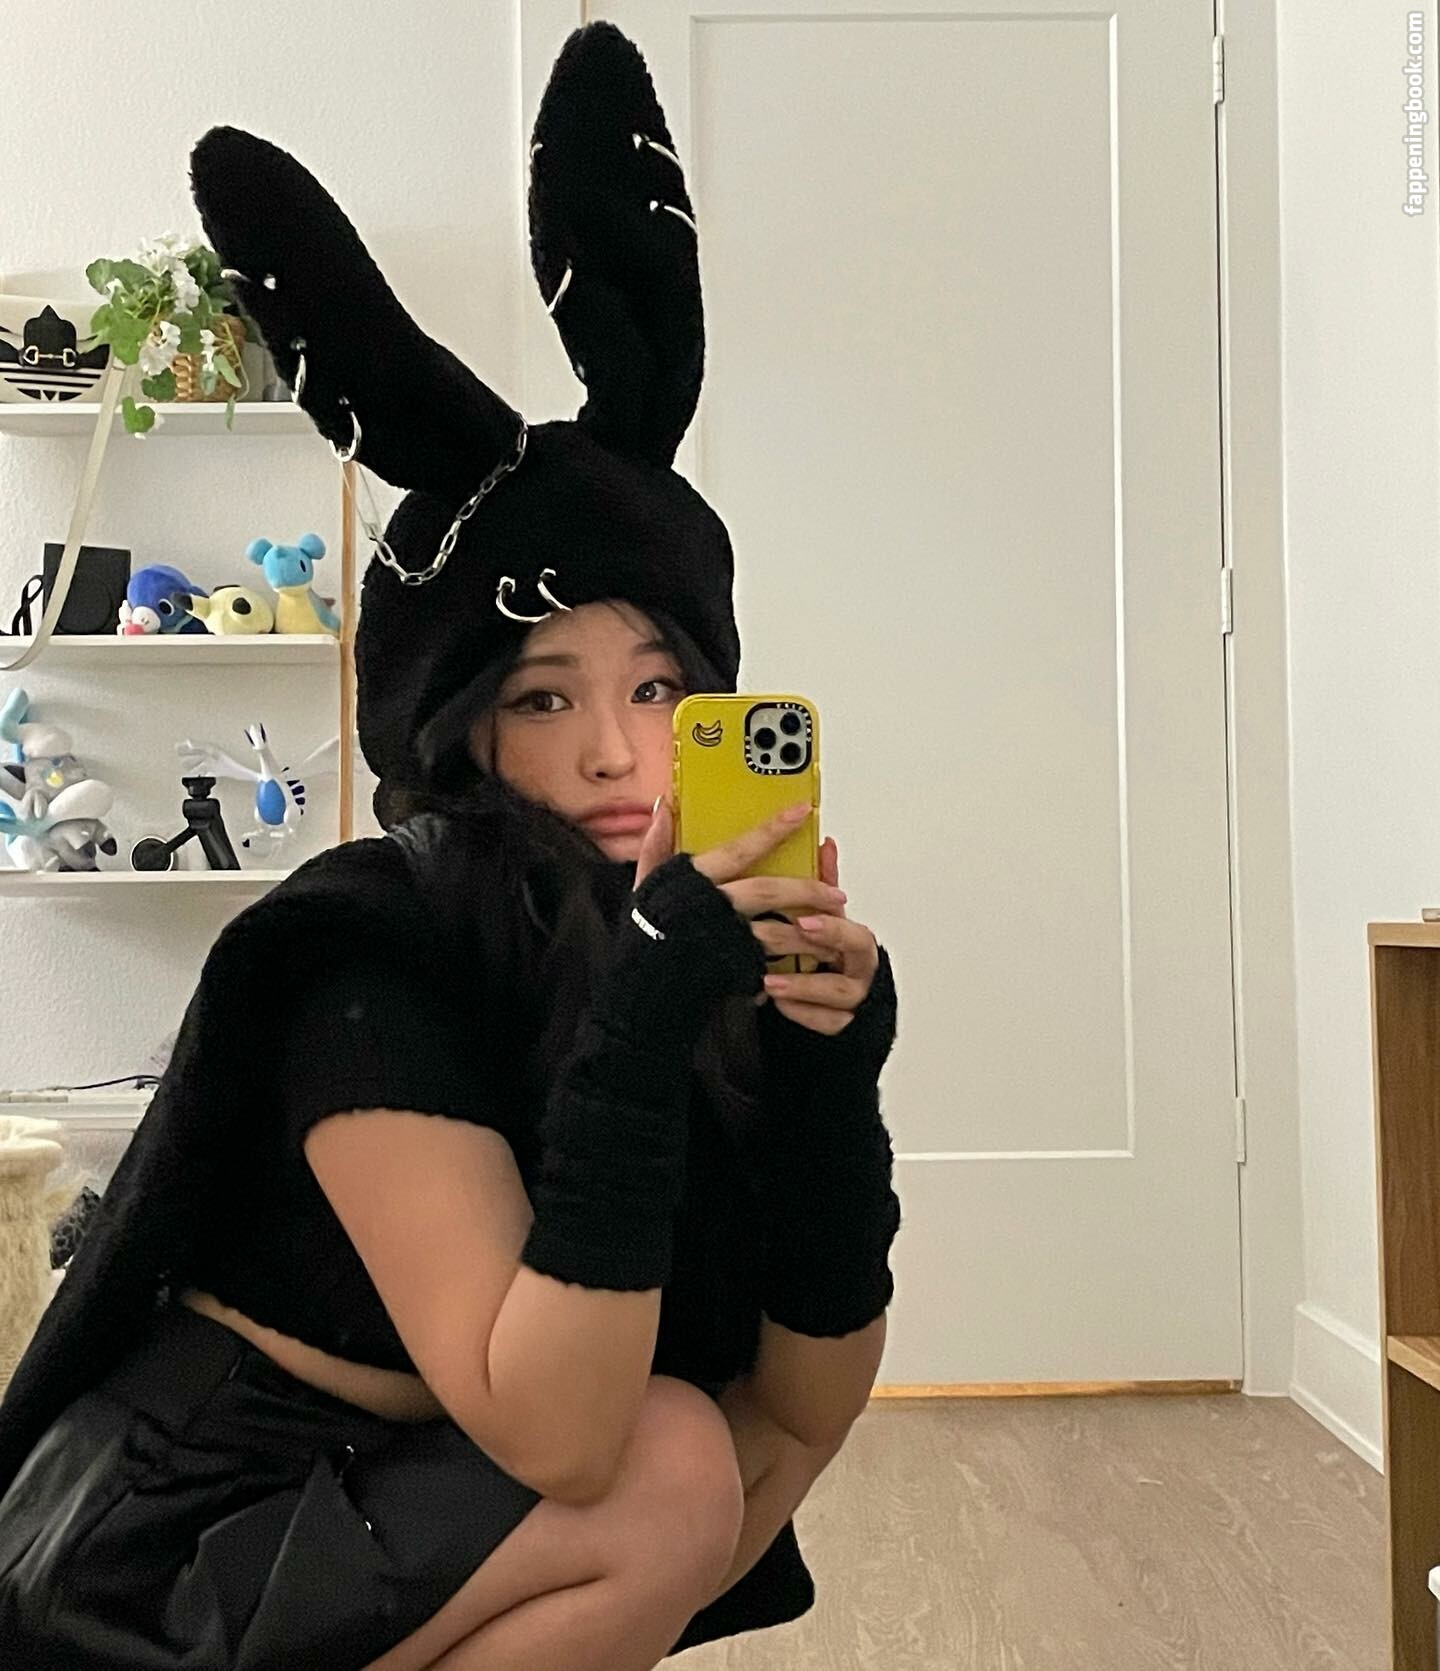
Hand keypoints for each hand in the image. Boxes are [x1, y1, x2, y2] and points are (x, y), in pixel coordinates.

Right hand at [633, 797, 877, 1034]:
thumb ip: (656, 845)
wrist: (640, 993)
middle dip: (808, 889)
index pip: (740, 848)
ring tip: (831, 929)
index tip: (802, 811)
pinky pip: (771, 962)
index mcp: (692, 881)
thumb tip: (664, 806)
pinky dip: (790, 960)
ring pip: (778, 930)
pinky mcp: (732, 970)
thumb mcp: (644, 886)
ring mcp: (724, 940)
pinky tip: (806, 958)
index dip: (772, 829)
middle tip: (836, 893)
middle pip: (769, 890)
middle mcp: (712, 907)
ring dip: (810, 931)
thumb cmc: (643, 938)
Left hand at [749, 833, 878, 1035]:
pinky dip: (803, 1014)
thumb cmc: (825, 956)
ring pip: (840, 994)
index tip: (805, 920)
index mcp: (856, 940)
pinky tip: (779, 1004)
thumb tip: (825, 843)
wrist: (832, 1005)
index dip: (832, 926)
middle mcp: (860, 968)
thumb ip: (823, 886)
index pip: (852, 930)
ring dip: (804, 986)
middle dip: (824, 948)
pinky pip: (828, 1023)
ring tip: (770, 981)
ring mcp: (853, 998)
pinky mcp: (841, 1024)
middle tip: (790, 947)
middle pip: (855, 957)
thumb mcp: (823, 918)